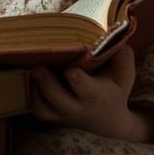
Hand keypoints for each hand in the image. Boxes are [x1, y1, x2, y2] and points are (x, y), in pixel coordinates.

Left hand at [29, 46, 153, 141]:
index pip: (87, 90)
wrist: (109, 121)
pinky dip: (30, 95)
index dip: (77, 80)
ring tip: (30, 69)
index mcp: (97, 96)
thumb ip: (121, 54)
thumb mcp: (124, 73)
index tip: (71, 70)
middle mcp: (78, 108)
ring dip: (33, 88)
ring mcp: (62, 115)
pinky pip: (37, 109)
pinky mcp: (52, 117)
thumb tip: (112, 33)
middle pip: (57, 98)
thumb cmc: (115, 89)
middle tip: (36, 64)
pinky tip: (29, 77)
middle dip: (46, 81)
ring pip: (42, 107)